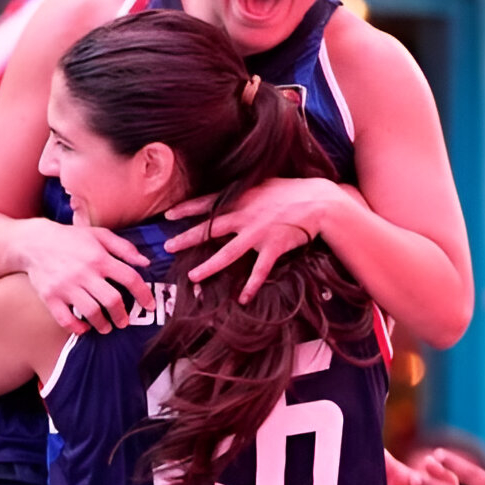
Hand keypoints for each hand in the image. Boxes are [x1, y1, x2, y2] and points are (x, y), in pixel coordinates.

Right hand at [22, 219, 150, 334]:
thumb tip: (145, 262)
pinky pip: (66, 319)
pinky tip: (84, 328)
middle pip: (112, 300)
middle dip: (123, 315)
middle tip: (125, 321)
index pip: (129, 278)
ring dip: (103, 324)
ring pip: (91, 312)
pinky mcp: (50, 297)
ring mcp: (66, 286)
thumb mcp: (99, 235)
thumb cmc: (71, 238)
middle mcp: (84, 273)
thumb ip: (124, 248)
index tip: (150, 305)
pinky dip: (77, 328)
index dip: (144, 294)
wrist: (34, 242)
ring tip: (106, 327)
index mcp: (99, 257)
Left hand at [164, 177, 336, 304]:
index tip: (168, 215)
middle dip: (187, 238)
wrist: (317, 201)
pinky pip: (259, 270)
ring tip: (193, 276)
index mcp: (241, 198)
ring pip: (228, 253)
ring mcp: (258, 232)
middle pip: (210, 229)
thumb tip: (228, 193)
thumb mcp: (262, 185)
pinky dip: (252, 285)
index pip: (208, 203)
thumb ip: (243, 192)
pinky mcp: (273, 246)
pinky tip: (243, 299)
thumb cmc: (290, 191)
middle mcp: (245, 215)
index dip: (187, 209)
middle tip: (167, 247)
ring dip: (209, 266)